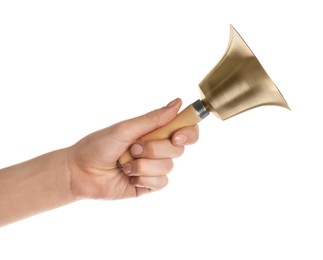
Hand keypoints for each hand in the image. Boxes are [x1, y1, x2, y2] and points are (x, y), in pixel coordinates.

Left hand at [66, 98, 198, 198]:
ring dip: (144, 165)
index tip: (176, 136)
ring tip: (125, 164)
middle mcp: (157, 149)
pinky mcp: (148, 185)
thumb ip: (153, 119)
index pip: (184, 130)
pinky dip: (143, 179)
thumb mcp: (126, 129)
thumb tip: (178, 103)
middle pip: (178, 149)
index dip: (188, 132)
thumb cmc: (98, 146)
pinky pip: (161, 183)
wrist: (80, 172)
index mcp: (153, 132)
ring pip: (168, 167)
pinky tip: (128, 177)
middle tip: (133, 148)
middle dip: (155, 149)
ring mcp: (153, 168)